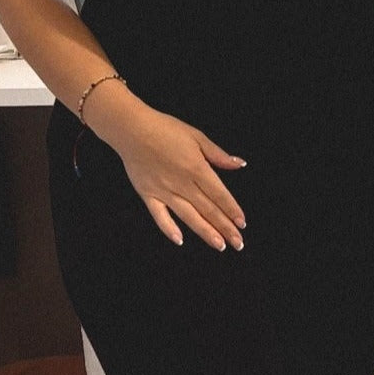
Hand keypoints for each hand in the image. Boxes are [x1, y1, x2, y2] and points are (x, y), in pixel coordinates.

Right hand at [119, 110, 246, 251]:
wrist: (131, 128)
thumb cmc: (164, 129)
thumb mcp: (197, 136)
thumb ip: (218, 155)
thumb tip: (239, 164)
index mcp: (196, 168)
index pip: (219, 194)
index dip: (232, 209)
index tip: (242, 223)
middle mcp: (182, 183)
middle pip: (208, 209)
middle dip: (225, 227)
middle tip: (238, 243)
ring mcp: (164, 191)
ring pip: (189, 216)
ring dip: (205, 232)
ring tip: (220, 245)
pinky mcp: (148, 194)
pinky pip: (159, 215)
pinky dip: (168, 228)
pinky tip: (179, 240)